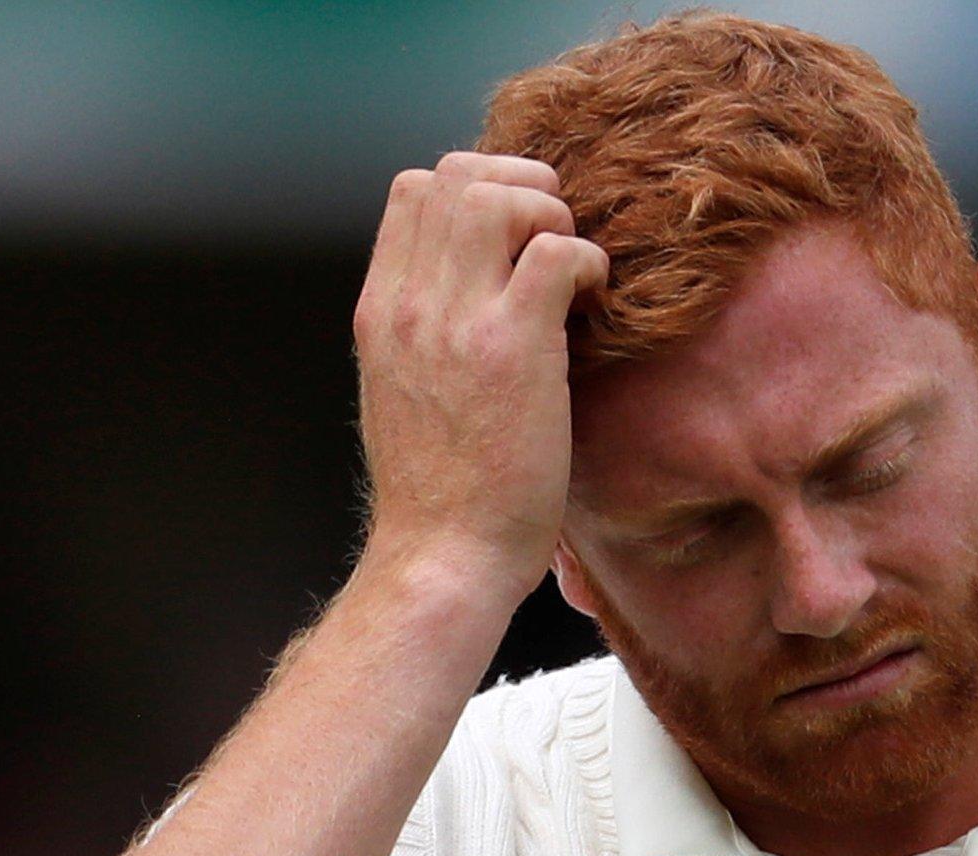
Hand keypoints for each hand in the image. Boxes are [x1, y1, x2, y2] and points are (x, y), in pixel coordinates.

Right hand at [351, 151, 608, 595]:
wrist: (443, 558)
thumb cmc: (442, 495)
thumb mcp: (406, 395)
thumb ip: (427, 335)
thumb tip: (472, 296)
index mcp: (381, 313)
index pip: (413, 191)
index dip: (478, 191)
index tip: (517, 241)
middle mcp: (409, 306)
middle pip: (456, 175)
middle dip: (522, 187)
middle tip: (557, 243)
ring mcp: (456, 324)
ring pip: (500, 198)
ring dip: (553, 218)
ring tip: (574, 274)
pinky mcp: (512, 350)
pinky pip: (557, 253)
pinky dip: (589, 262)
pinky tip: (595, 305)